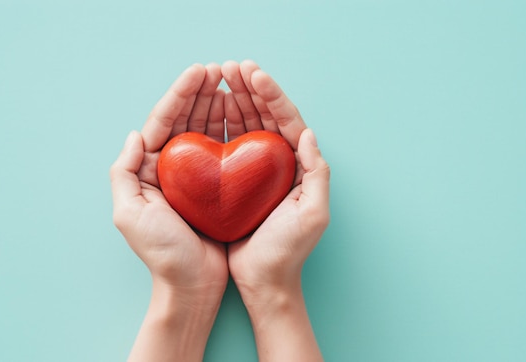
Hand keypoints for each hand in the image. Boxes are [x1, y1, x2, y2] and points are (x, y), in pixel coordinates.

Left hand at [110, 63, 227, 360]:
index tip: (199, 72)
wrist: (192, 285)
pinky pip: (224, 151)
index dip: (179, 94)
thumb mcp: (129, 214)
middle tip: (219, 69)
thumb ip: (124, 172)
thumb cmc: (161, 253)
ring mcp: (195, 177)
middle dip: (200, 93)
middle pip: (184, 121)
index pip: (162, 122)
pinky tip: (241, 113)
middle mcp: (170, 169)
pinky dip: (231, 129)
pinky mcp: (217, 187)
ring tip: (231, 82)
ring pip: (204, 131)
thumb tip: (135, 134)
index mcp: (147, 171)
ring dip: (216, 105)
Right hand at [222, 60, 329, 360]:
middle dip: (249, 89)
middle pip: (265, 116)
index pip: (287, 120)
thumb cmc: (288, 251)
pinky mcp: (235, 180)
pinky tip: (208, 111)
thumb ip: (317, 174)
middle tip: (231, 67)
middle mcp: (278, 163)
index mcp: (299, 165)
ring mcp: (255, 170)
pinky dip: (219, 125)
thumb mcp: (313, 215)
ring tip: (218, 79)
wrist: (264, 280)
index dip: (270, 94)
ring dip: (234, 100)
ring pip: (246, 126)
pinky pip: (227, 145)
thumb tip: (309, 134)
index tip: (252, 74)